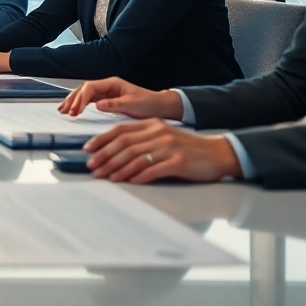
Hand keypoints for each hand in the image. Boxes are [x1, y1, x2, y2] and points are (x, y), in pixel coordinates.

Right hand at [58, 77, 183, 119]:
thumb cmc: (149, 104)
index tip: (76, 110)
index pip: (90, 87)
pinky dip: (80, 105)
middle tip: (65, 111)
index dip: (81, 99)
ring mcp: (107, 93)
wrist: (161, 107)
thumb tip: (97, 105)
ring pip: (84, 94)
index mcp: (113, 83)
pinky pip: (89, 101)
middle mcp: (108, 86)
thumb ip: (115, 104)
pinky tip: (73, 110)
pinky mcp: (107, 101)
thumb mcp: (133, 104)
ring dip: (73, 101)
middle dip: (73, 99)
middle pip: (84, 89)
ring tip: (63, 110)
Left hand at [83, 119, 241, 183]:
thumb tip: (116, 150)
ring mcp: (168, 147)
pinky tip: (128, 181)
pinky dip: (138, 175)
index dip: (102, 139)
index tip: (88, 149)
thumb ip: (142, 139)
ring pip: (135, 157)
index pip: (121, 130)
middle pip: (125, 144)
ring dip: (117, 168)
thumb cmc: (188, 148)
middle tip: (92, 167)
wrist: (217, 153)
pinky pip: (153, 169)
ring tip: (106, 176)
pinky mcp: (178, 162)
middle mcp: (159, 133)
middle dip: (105, 156)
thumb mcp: (164, 136)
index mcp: (153, 124)